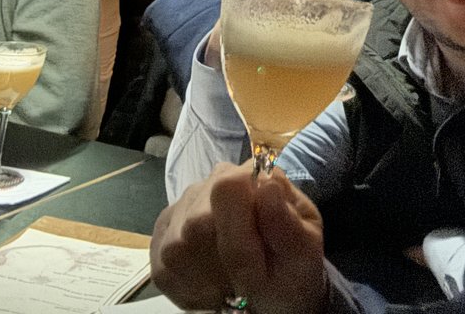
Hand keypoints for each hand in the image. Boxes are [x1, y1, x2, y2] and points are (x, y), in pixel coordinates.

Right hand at [151, 162, 327, 313]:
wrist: (277, 289)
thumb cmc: (292, 265)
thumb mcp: (302, 247)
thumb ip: (285, 221)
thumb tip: (266, 187)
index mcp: (252, 174)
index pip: (227, 189)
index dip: (239, 235)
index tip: (257, 260)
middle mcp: (211, 181)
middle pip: (196, 224)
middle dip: (222, 261)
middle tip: (246, 279)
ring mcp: (182, 208)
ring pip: (175, 248)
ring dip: (204, 278)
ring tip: (230, 283)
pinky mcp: (163, 237)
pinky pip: (162, 269)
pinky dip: (187, 290)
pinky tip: (211, 288)